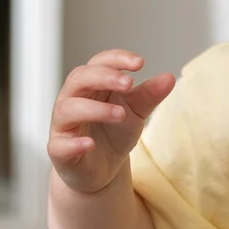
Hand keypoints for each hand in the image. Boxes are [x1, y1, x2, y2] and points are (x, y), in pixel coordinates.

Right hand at [46, 49, 175, 194]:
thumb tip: (169, 78)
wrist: (102, 170)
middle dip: (104, 77)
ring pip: (68, 108)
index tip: (140, 63)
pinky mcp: (59, 150)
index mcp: (91, 85)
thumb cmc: (113, 133)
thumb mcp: (136, 113)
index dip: (116, 59)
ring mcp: (63, 125)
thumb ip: (149, 96)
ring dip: (95, 109)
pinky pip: (60, 144)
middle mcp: (72, 99)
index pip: (98, 63)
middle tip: (129, 83)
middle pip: (79, 78)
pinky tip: (90, 144)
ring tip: (121, 114)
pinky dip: (75, 143)